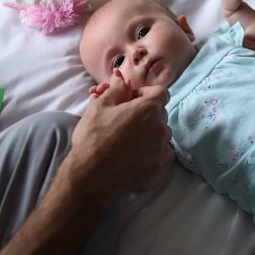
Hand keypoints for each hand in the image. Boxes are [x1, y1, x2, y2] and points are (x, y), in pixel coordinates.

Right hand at [70, 69, 174, 195]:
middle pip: (160, 114)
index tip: (133, 100)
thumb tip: (122, 79)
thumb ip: (117, 90)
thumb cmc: (94, 138)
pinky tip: (136, 157)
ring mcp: (163, 149)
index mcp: (148, 109)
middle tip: (126, 121)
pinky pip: (163, 154)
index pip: (161, 92)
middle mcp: (161, 128)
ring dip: (150, 134)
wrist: (91, 175)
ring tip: (129, 141)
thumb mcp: (100, 106)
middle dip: (146, 114)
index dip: (146, 93)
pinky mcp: (162, 168)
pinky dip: (153, 153)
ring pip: (162, 135)